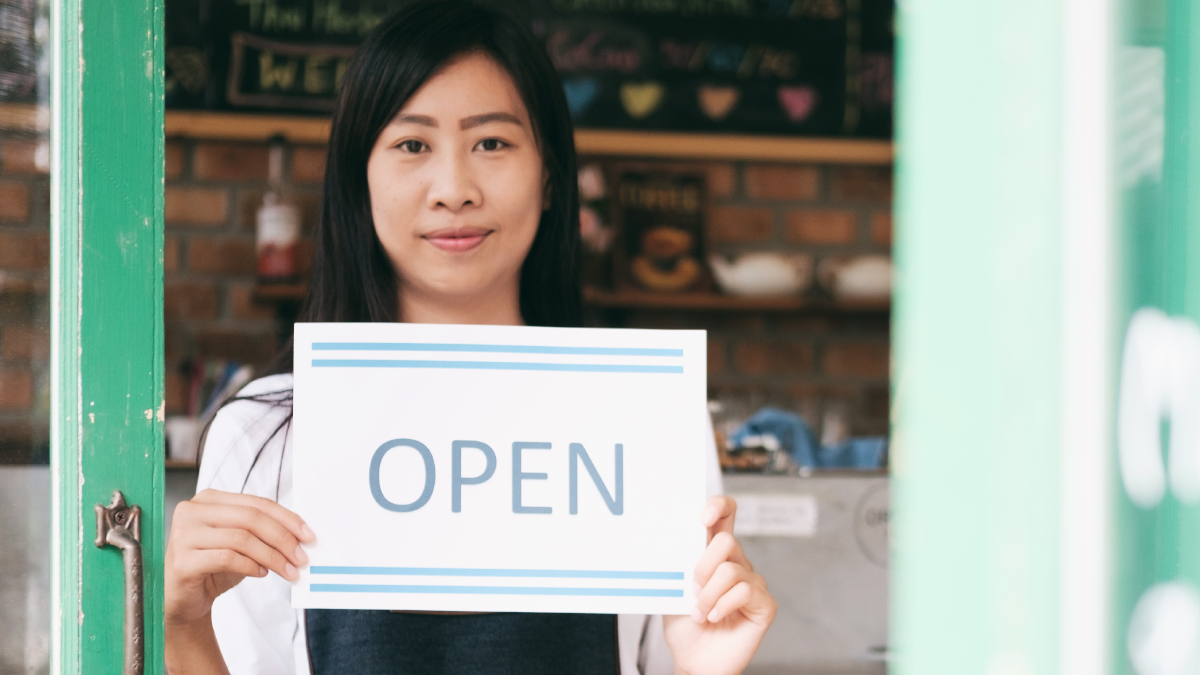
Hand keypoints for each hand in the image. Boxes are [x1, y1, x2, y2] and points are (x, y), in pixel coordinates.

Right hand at [164, 489, 314, 627]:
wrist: (183, 600)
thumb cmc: (214, 568)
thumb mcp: (241, 544)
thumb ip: (262, 532)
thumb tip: (301, 535)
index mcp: (209, 499)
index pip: (256, 503)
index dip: (287, 518)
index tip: (308, 535)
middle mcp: (192, 511)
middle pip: (250, 518)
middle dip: (283, 538)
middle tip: (302, 557)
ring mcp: (183, 534)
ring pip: (241, 538)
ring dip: (272, 556)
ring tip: (288, 570)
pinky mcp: (181, 560)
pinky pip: (227, 558)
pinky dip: (251, 566)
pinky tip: (261, 573)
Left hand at [663, 496, 776, 674]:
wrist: (693, 660)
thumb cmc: (684, 626)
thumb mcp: (674, 588)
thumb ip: (681, 563)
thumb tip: (675, 537)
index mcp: (714, 554)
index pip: (725, 515)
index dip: (718, 506)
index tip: (702, 517)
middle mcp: (737, 564)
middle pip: (726, 541)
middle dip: (702, 567)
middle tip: (693, 590)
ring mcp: (753, 583)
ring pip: (730, 570)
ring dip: (708, 595)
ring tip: (700, 612)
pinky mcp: (764, 604)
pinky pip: (744, 591)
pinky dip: (722, 606)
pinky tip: (713, 618)